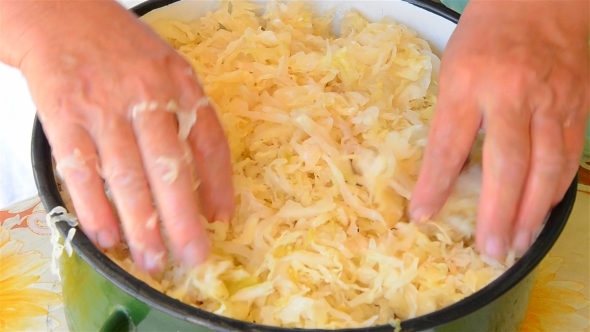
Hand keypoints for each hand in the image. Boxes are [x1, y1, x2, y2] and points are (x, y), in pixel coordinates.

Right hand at [16, 1, 234, 271]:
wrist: (60, 14)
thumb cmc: (121, 49)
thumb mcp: (169, 70)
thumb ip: (189, 116)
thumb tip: (205, 180)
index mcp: (181, 84)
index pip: (210, 142)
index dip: (219, 185)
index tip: (222, 220)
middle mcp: (147, 95)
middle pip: (170, 167)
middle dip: (183, 219)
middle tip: (193, 257)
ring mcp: (103, 106)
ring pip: (127, 176)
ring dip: (141, 224)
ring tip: (153, 260)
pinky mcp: (64, 115)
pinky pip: (81, 170)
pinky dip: (94, 207)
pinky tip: (106, 236)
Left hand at [409, 0, 588, 257]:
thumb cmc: (487, 33)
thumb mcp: (453, 69)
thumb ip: (452, 118)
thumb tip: (446, 171)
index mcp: (467, 82)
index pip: (447, 145)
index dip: (434, 185)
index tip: (422, 216)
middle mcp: (511, 94)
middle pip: (506, 164)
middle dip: (496, 212)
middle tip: (489, 248)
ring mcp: (550, 101)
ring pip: (545, 167)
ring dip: (532, 212)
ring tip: (518, 242)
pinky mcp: (576, 105)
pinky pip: (569, 155)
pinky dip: (556, 189)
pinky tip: (544, 211)